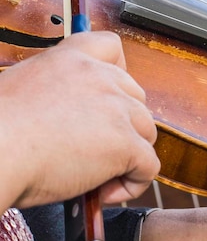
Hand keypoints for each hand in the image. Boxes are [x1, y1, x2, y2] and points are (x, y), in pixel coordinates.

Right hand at [0, 31, 159, 210]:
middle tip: (93, 150)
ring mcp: (116, 109)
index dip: (118, 72)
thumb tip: (71, 119)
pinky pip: (149, 165)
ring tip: (97, 176)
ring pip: (146, 132)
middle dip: (122, 125)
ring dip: (130, 155)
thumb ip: (58, 92)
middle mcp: (99, 77)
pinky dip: (133, 183)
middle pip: (135, 98)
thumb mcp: (24, 89)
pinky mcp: (125, 143)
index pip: (111, 47)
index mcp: (70, 59)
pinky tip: (104, 193)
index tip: (107, 98)